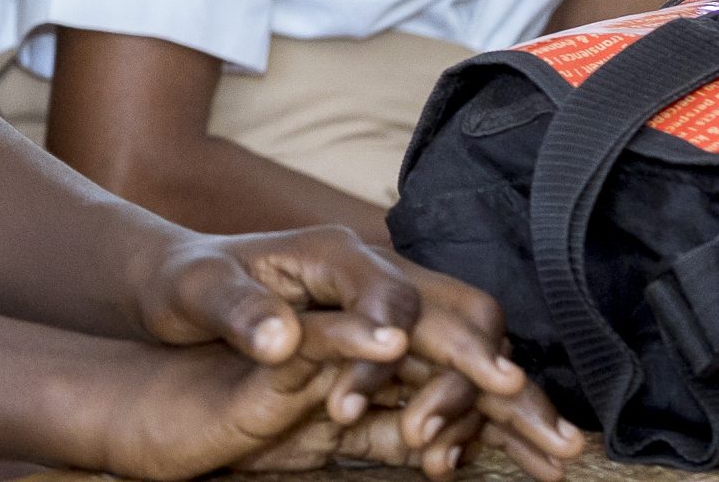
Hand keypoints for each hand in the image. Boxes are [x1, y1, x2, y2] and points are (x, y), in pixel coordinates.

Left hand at [136, 228, 580, 478]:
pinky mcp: (382, 357)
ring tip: (543, 456)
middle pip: (458, 317)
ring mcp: (384, 320)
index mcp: (331, 257)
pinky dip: (466, 422)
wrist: (175, 291)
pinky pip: (441, 388)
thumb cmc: (182, 282)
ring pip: (466, 355)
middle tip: (533, 422)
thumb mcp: (192, 292)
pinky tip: (455, 463)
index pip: (395, 293)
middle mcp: (372, 283)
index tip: (456, 374)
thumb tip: (283, 339)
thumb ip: (236, 311)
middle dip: (494, 370)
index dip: (424, 335)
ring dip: (496, 405)